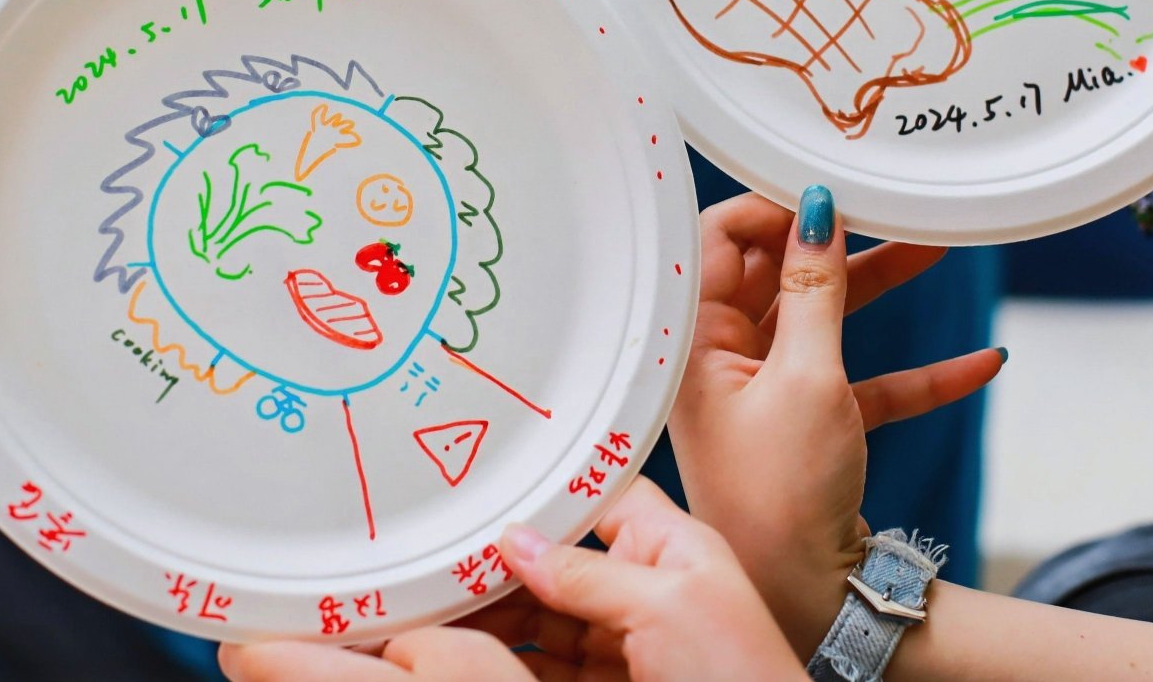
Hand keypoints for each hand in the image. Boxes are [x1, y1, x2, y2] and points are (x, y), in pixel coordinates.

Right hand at [219, 480, 802, 681]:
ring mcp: (619, 653)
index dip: (529, 496)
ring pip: (527, 624)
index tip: (468, 488)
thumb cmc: (752, 675)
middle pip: (543, 568)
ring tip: (400, 603)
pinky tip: (433, 654)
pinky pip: (533, 665)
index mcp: (671, 550)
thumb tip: (514, 541)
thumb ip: (590, 573)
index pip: (586, 502)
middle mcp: (641, 597)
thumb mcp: (673, 607)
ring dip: (468, 617)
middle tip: (412, 554)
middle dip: (481, 564)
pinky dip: (486, 661)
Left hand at [669, 189, 1004, 655]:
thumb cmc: (779, 494)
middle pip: (778, 274)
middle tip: (890, 204)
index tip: (828, 189)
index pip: (719, 243)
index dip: (772, 210)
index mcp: (696, 341)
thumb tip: (816, 208)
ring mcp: (768, 392)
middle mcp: (723, 359)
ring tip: (943, 247)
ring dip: (884, 289)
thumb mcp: (806, 379)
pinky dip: (918, 372)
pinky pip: (866, 381)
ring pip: (827, 320)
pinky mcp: (811, 426)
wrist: (803, 597)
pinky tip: (982, 361)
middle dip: (840, 242)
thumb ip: (815, 290)